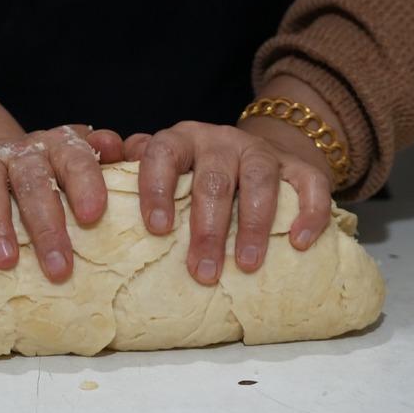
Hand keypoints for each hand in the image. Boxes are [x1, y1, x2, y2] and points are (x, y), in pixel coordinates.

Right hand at [0, 125, 123, 281]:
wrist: (9, 159)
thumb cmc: (57, 176)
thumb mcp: (86, 167)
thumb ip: (112, 163)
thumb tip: (125, 150)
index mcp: (61, 147)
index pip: (76, 158)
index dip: (85, 183)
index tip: (94, 216)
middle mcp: (24, 149)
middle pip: (33, 179)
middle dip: (47, 224)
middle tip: (59, 267)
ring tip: (7, 260)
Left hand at [123, 121, 333, 285]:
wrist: (255, 155)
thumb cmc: (196, 175)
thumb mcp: (164, 169)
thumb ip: (133, 172)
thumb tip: (103, 177)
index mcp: (181, 140)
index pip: (162, 153)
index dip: (158, 189)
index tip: (157, 229)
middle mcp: (220, 141)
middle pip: (213, 179)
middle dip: (208, 228)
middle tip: (202, 272)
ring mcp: (261, 151)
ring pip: (259, 179)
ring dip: (252, 224)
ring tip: (246, 265)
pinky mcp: (299, 166)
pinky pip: (310, 184)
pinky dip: (308, 212)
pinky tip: (299, 242)